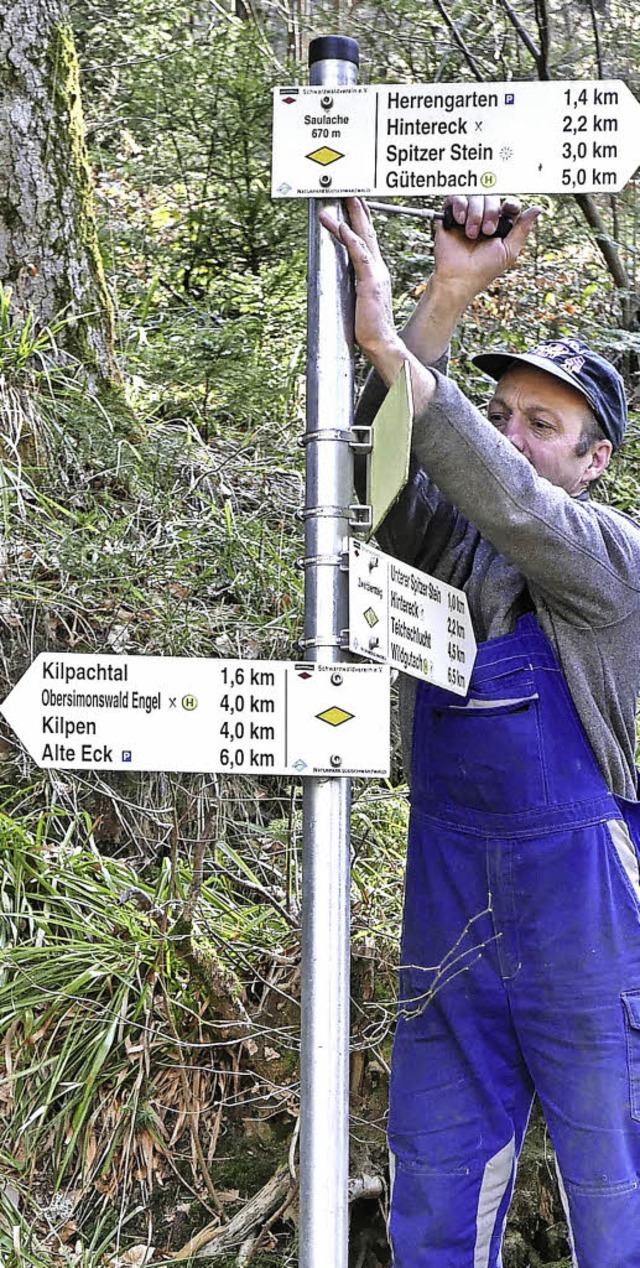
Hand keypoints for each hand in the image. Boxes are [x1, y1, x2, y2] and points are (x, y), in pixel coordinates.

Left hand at [318, 197, 406, 382]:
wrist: (381, 342)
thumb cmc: (369, 326)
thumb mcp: (361, 300)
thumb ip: (357, 285)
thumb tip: (348, 280)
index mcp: (375, 271)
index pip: (367, 239)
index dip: (360, 219)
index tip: (353, 201)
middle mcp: (377, 268)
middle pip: (367, 231)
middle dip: (358, 208)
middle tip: (349, 188)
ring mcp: (375, 274)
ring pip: (362, 237)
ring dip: (352, 216)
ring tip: (343, 197)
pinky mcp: (369, 282)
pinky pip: (359, 255)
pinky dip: (350, 239)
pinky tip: (341, 226)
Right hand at [434, 195, 541, 300]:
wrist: (459, 278)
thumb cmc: (483, 269)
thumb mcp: (509, 251)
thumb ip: (523, 229)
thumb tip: (537, 209)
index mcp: (499, 225)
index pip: (507, 204)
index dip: (510, 203)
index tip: (508, 208)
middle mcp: (483, 218)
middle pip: (492, 197)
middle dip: (491, 212)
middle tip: (488, 231)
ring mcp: (466, 217)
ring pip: (475, 196)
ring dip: (476, 213)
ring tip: (472, 233)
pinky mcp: (449, 217)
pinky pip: (455, 198)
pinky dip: (460, 205)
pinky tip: (460, 221)